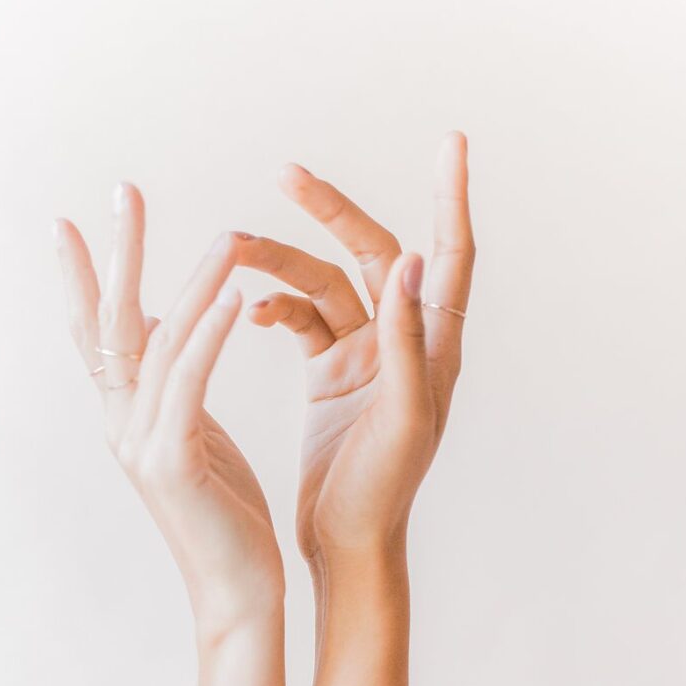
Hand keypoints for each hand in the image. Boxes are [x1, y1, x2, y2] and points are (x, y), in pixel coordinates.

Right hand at [54, 185, 283, 640]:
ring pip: (159, 346)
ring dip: (188, 282)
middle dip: (116, 255)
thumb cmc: (225, 520)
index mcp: (129, 419)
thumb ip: (172, 390)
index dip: (83, 277)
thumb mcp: (194, 440)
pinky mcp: (174, 462)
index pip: (100, 336)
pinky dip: (206, 335)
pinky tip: (227, 295)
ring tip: (222, 232)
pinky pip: (190, 384)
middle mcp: (124, 425)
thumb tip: (156, 334)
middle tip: (124, 189)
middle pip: (109, 326)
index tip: (73, 221)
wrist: (236, 594)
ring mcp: (142, 443)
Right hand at [235, 131, 474, 566]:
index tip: (450, 142)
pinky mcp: (328, 375)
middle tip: (286, 174)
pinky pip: (302, 320)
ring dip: (283, 263)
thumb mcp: (400, 418)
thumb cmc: (381, 493)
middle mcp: (404, 343)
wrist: (346, 543)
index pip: (448, 255)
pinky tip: (250, 312)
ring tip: (235, 250)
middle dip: (331, 211)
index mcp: (435, 349)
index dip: (450, 197)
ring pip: (324, 284)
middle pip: (372, 253)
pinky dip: (277, 306)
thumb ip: (405, 342)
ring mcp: (363, 356)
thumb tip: (407, 260)